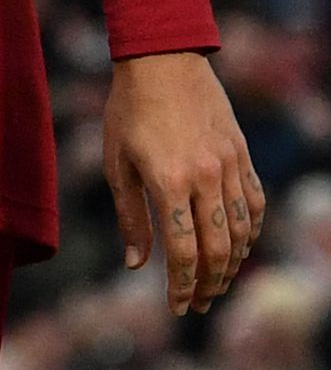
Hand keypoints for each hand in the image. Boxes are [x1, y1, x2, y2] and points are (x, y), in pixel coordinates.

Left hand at [105, 50, 263, 314]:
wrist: (163, 61)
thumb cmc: (128, 112)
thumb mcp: (116, 163)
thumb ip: (130, 217)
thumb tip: (136, 265)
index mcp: (168, 181)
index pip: (181, 250)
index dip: (181, 285)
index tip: (177, 308)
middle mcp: (205, 177)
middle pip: (217, 248)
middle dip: (208, 283)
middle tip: (197, 304)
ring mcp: (229, 166)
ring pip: (242, 230)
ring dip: (231, 263)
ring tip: (215, 283)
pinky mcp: (242, 156)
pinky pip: (254, 204)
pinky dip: (250, 231)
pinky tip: (238, 247)